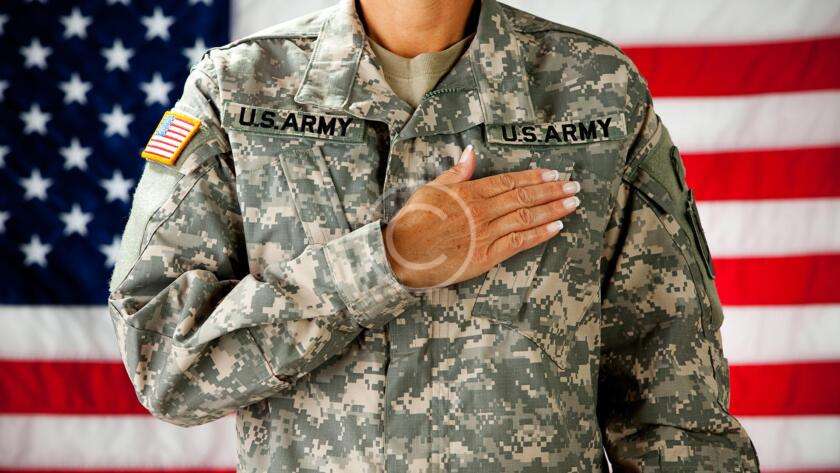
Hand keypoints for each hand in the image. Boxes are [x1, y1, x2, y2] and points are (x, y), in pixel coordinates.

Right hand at [383, 145, 580, 287]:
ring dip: (553, 209)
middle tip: (574, 185)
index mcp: (470, 193)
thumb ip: (456, 172)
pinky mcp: (486, 257)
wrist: (401, 255)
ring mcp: (486, 234)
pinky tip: (557, 227)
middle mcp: (482, 211)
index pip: (509, 181)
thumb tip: (471, 152)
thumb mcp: (431, 189)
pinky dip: (539, 234)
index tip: (553, 174)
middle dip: (552, 190)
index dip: (534, 177)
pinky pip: (519, 243)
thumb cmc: (413, 222)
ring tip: (573, 202)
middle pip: (524, 197)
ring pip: (526, 217)